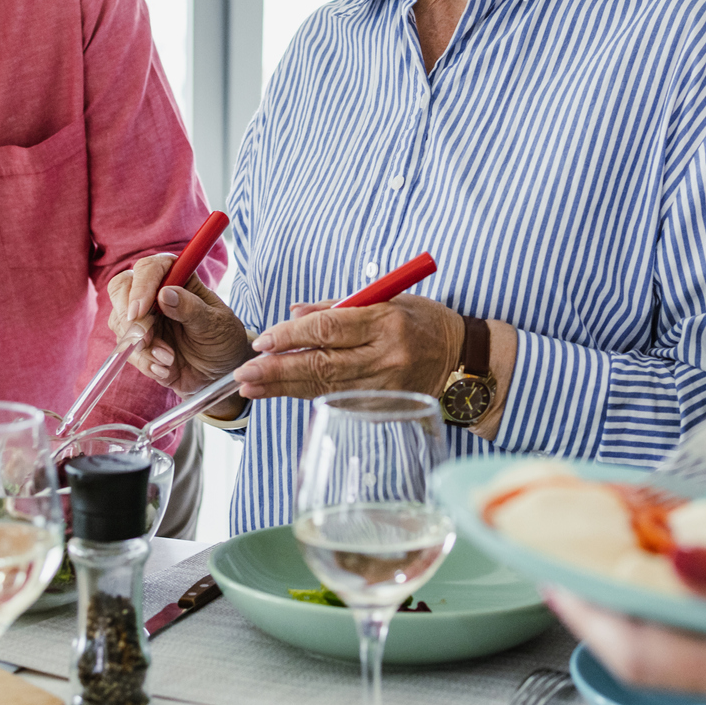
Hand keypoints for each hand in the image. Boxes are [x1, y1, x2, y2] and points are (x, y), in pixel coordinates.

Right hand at [115, 256, 252, 394]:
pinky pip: (126, 350)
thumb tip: (165, 293)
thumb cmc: (223, 338)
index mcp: (177, 278)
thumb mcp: (215, 324)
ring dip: (141, 345)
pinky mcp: (138, 343)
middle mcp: (155, 294)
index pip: (148, 268)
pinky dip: (144, 363)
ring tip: (169, 359)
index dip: (140, 286)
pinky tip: (166, 369)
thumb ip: (191, 309)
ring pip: (119, 322)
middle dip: (127, 316)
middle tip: (145, 338)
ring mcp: (144, 318)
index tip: (140, 311)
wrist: (221, 370)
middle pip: (121, 288)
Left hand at [233, 293, 462, 401]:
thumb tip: (293, 315)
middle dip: (277, 370)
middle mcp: (385, 356)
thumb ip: (338, 307)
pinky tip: (281, 393)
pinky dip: (307, 395)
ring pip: (324, 388)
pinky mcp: (382, 406)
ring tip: (251, 387)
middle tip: (244, 373)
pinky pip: (337, 399)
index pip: (329, 328)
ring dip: (283, 388)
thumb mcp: (386, 299)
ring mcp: (384, 386)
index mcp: (385, 321)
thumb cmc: (422, 322)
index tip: (263, 339)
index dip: (292, 335)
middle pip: (321, 364)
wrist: (461, 359)